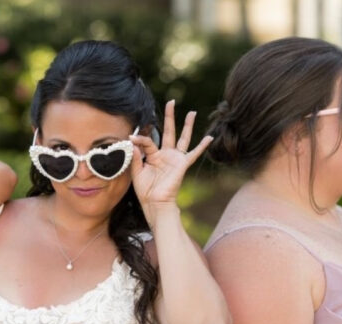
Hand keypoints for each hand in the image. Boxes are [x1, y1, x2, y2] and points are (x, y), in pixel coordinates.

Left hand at [130, 99, 212, 216]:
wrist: (154, 203)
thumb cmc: (146, 191)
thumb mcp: (137, 173)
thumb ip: (136, 157)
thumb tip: (134, 142)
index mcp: (154, 156)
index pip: (149, 141)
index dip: (140, 138)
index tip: (131, 136)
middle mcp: (166, 155)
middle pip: (169, 131)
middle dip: (170, 117)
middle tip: (171, 101)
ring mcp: (175, 159)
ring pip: (183, 138)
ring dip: (187, 125)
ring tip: (192, 112)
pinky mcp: (182, 165)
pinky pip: (193, 154)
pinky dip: (202, 146)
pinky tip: (209, 138)